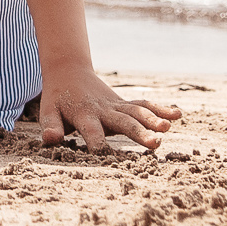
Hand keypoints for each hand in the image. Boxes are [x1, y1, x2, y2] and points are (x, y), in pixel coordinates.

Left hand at [38, 63, 180, 150]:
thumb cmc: (57, 98)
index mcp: (84, 114)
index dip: (96, 142)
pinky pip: (143, 105)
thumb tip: (49, 140)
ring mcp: (117, 105)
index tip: (102, 154)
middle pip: (123, 122)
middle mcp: (104, 109)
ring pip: (137, 112)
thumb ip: (51, 126)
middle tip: (155, 144)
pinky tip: (177, 114)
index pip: (91, 131)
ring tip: (168, 129)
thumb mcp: (48, 111)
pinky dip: (160, 108)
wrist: (68, 71)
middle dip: (139, 133)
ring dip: (153, 120)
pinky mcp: (125, 103)